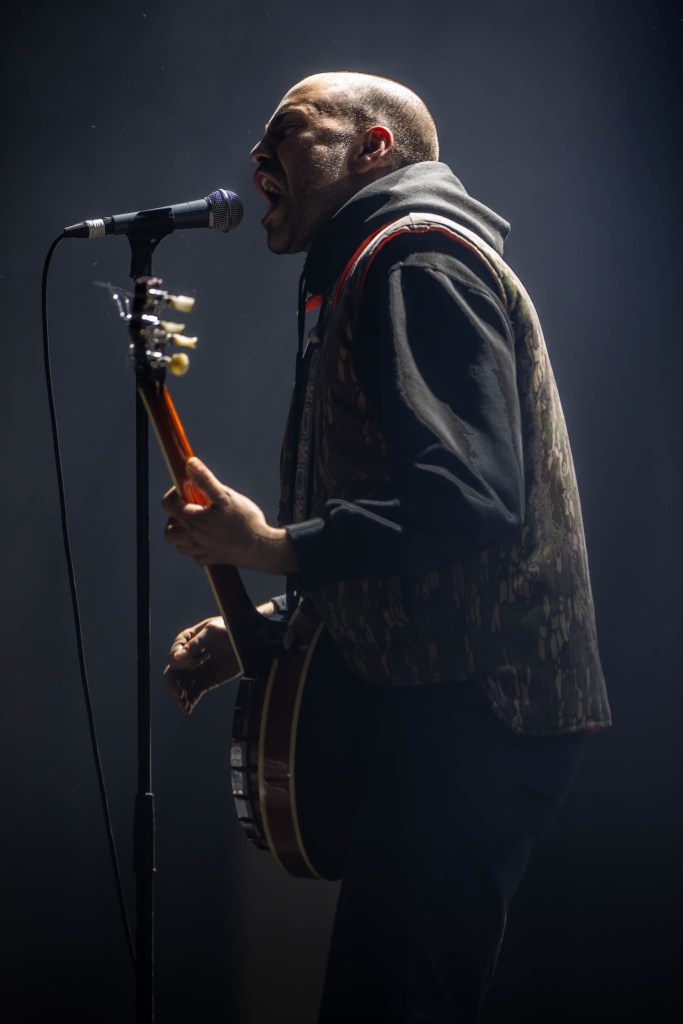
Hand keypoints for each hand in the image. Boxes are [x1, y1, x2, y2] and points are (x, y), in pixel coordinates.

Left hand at [162, 457, 297, 573]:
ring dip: (182, 534)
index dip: (173, 493)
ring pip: (179, 545)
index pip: (168, 505)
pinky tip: (208, 537)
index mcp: (194, 521)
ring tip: (197, 522)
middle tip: (189, 509)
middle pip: (169, 531)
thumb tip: (190, 464)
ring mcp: (202, 551)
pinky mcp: (212, 560)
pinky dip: (195, 547)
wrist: (262, 548)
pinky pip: (195, 556)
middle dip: (174, 518)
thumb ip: (205, 480)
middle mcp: (194, 538)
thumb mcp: (226, 496)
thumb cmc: (246, 522)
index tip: (188, 489)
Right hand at [163, 616, 240, 714]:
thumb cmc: (230, 628)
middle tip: (179, 694)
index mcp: (187, 640)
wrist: (250, 639)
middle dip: (173, 685)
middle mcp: (188, 657)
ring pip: (181, 685)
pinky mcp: (207, 680)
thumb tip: (176, 658)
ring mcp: (197, 670)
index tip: (194, 664)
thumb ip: (195, 644)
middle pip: (173, 672)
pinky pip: (194, 693)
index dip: (180, 663)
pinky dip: (189, 701)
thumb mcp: (213, 631)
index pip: (175, 655)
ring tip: (184, 705)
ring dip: (179, 696)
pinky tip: (187, 709)